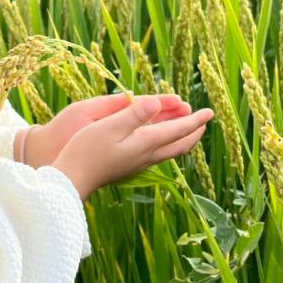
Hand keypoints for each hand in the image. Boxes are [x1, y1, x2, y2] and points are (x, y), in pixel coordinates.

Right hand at [50, 93, 214, 199]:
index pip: (178, 130)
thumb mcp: (109, 126)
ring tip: (187, 127)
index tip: (210, 111)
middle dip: (194, 131)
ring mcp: (138, 164)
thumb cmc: (87, 150)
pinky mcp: (129, 167)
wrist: (72, 179)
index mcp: (145, 143)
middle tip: (204, 120)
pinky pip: (159, 154)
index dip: (195, 120)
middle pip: (180, 144)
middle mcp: (147, 156)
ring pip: (170, 151)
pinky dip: (168, 143)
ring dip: (182, 137)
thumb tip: (156, 103)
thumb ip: (134, 114)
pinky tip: (160, 140)